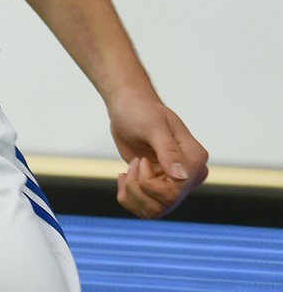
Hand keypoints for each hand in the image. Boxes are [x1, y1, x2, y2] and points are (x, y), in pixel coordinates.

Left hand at [109, 92, 208, 219]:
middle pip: (164, 205)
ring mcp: (174, 185)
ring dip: (133, 192)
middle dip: (139, 187)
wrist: (127, 108)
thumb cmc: (140, 111)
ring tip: (132, 168)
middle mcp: (189, 176)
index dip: (150, 183)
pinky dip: (127, 197)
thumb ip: (167, 150)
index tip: (141, 161)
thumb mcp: (152, 126)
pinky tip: (125, 176)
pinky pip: (143, 211)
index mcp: (195, 159)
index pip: (175, 193)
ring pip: (154, 212)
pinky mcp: (158, 190)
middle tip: (135, 163)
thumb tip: (181, 176)